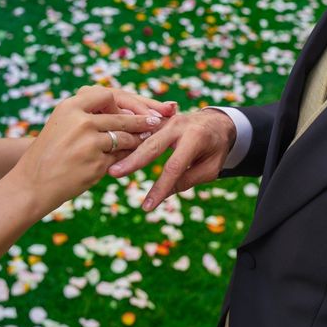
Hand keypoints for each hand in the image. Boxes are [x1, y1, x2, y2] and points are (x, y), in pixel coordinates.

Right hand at [11, 86, 163, 210]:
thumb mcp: (61, 124)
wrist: (32, 184)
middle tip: (157, 122)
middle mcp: (80, 121)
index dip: (125, 102)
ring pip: (126, 138)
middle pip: (122, 117)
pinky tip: (134, 159)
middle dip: (142, 120)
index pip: (107, 95)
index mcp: (70, 107)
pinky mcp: (97, 164)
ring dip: (137, 140)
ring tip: (146, 141)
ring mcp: (89, 143)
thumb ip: (87, 115)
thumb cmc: (48, 154)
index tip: (135, 108)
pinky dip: (129, 158)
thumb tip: (123, 109)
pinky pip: (122, 157)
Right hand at [108, 109, 235, 210]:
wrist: (217, 121)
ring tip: (108, 161)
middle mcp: (179, 124)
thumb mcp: (210, 168)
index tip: (147, 206)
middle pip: (152, 146)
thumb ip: (187, 180)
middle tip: (114, 173)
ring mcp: (167, 119)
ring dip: (125, 148)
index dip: (160, 188)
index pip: (174, 167)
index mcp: (196, 137)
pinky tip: (112, 148)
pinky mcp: (159, 120)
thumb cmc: (216, 148)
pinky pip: (141, 129)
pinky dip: (127, 138)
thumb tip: (164, 194)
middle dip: (133, 161)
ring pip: (143, 135)